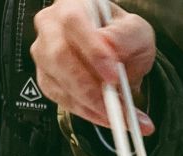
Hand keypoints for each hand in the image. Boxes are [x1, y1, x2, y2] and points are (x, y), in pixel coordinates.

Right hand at [31, 0, 155, 134]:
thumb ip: (127, 37)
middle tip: (119, 108)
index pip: (73, 23)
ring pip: (60, 84)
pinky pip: (64, 102)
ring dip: (93, 107)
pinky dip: (89, 114)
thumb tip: (111, 48)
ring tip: (123, 117)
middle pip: (59, 57)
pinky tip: (109, 117)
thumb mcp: (137, 32)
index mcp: (72, 7)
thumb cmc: (124, 39)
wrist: (119, 56)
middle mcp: (51, 27)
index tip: (114, 77)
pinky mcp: (48, 80)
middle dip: (91, 89)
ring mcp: (45, 55)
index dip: (92, 52)